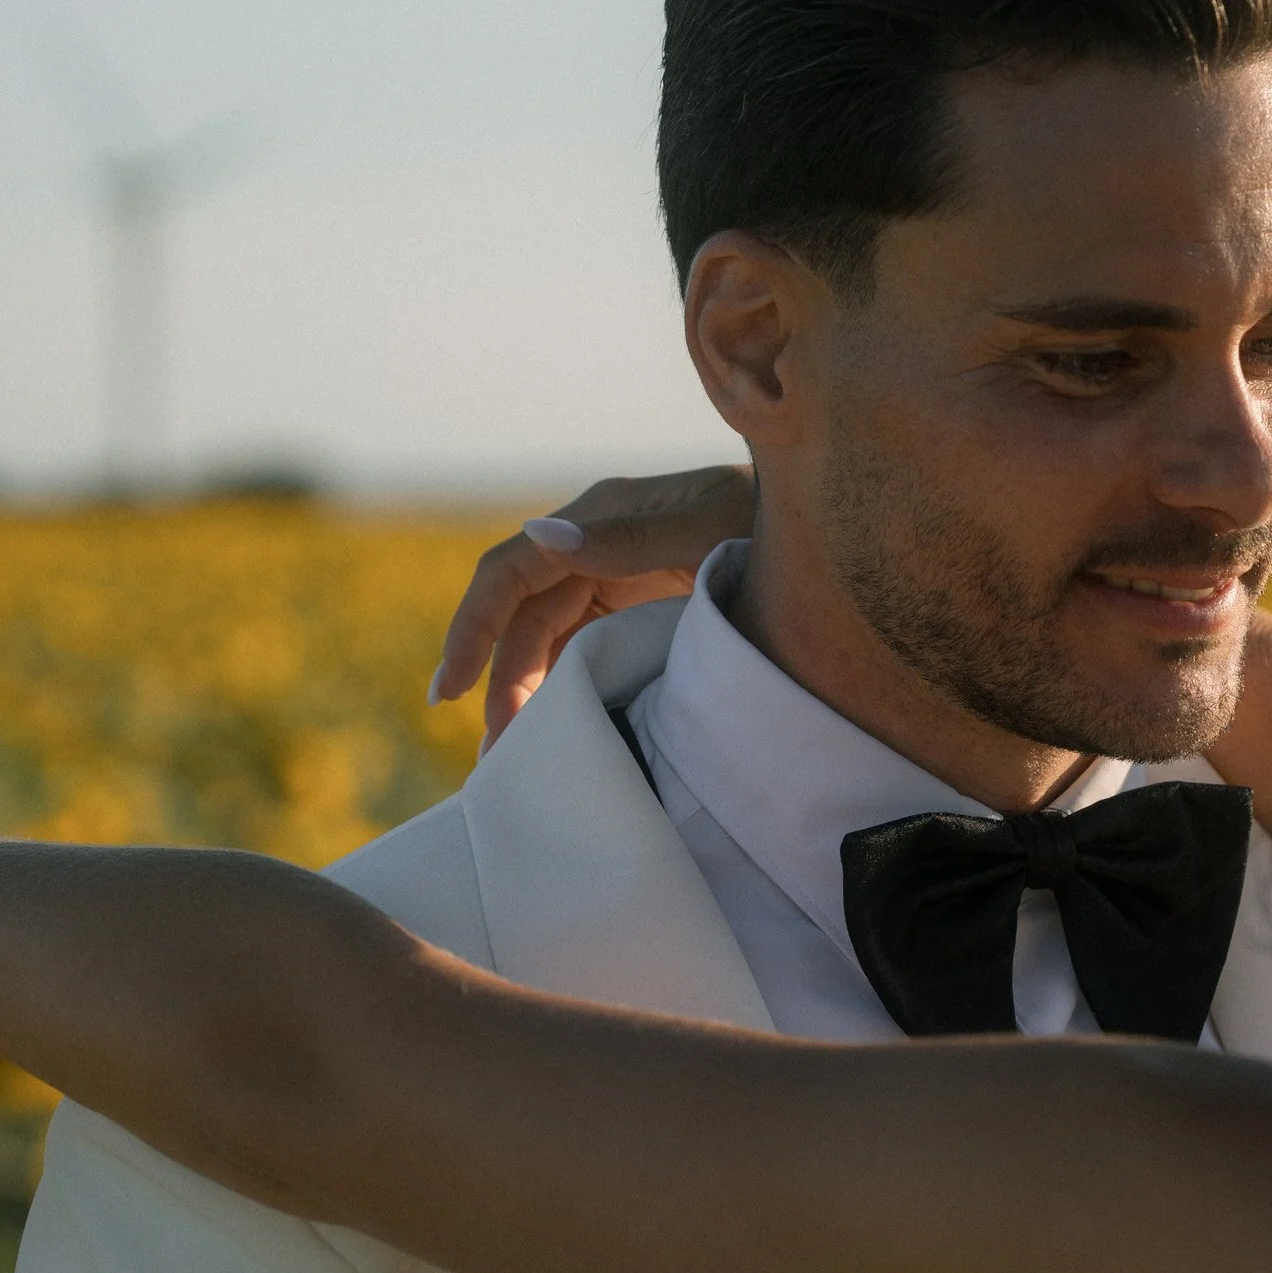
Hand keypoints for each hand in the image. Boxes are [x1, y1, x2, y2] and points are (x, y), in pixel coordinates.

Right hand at [433, 465, 756, 742]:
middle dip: (499, 683)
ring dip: (524, 692)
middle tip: (496, 756)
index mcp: (598, 515)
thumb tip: (538, 535)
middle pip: (521, 617)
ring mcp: (613, 573)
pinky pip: (579, 647)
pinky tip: (556, 730)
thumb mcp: (707, 527)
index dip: (471, 629)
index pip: (509, 573)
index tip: (449, 691)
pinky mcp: (633, 603)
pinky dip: (560, 686)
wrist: (822, 533)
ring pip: (545, 639)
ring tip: (516, 757)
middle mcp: (593, 542)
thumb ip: (629, 538)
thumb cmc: (768, 520)